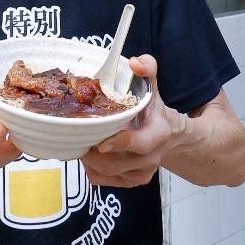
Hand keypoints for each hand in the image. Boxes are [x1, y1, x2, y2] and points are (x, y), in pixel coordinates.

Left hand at [81, 55, 184, 188]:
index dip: (121, 143)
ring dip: (88, 159)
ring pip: (106, 172)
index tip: (101, 142)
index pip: (141, 143)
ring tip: (78, 140)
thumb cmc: (153, 110)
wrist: (168, 136)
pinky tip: (87, 151)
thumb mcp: (152, 86)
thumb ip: (147, 68)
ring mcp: (141, 173)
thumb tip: (135, 62)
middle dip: (93, 151)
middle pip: (116, 162)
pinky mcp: (130, 182)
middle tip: (75, 134)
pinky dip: (89, 167)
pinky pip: (102, 179)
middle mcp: (152, 157)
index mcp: (159, 133)